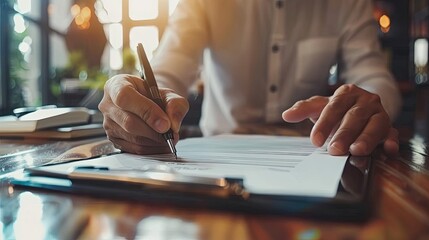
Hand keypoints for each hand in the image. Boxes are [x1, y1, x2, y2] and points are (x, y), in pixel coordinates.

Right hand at [98, 74, 188, 153]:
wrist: (148, 103)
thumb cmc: (154, 95)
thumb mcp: (168, 93)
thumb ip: (175, 103)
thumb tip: (173, 123)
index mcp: (116, 85)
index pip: (125, 97)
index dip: (146, 110)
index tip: (165, 123)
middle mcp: (108, 104)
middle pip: (128, 122)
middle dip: (154, 131)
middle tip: (171, 134)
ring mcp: (108, 123)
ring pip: (132, 137)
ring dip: (154, 141)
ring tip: (169, 138)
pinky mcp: (113, 139)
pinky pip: (133, 148)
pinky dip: (150, 148)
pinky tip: (161, 144)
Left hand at [282, 84, 398, 155]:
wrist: (363, 106)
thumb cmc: (338, 108)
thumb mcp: (320, 106)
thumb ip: (304, 109)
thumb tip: (286, 114)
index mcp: (347, 93)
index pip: (334, 108)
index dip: (324, 124)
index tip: (315, 140)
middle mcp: (365, 101)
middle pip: (354, 117)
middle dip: (344, 134)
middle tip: (334, 150)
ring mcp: (379, 113)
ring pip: (375, 125)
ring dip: (367, 138)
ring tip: (356, 150)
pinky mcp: (389, 126)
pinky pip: (392, 133)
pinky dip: (391, 141)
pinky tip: (388, 149)